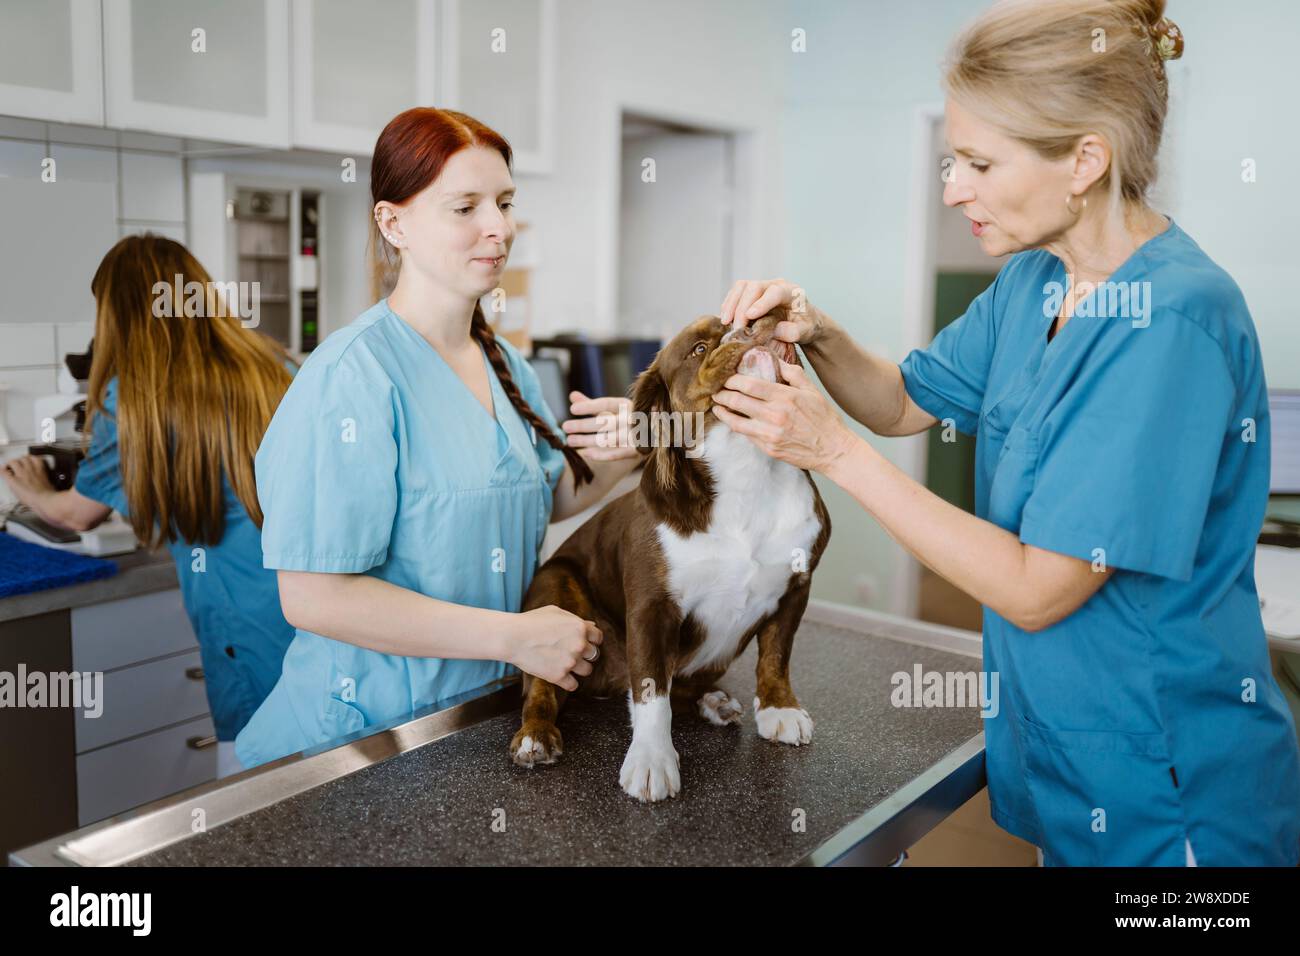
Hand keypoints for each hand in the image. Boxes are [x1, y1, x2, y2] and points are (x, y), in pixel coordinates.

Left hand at [1, 455, 55, 504]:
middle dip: (21, 460)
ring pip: (13, 461)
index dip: (31, 459)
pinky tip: (3, 471)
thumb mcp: (50, 486)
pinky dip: (2, 470)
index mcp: (40, 471)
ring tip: (10, 467)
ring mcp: (21, 475)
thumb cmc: (49, 496)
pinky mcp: (13, 481)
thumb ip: (45, 481)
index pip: (35, 459)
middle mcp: (30, 470)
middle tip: (19, 464)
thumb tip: (44, 481)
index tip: (29, 461)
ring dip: (12, 464)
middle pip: (24, 458)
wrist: (44, 501)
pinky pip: (4, 472)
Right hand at [508, 605, 603, 691]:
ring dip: (579, 668)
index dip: (592, 640)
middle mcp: (579, 645)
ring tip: (566, 664)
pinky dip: (569, 682)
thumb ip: (575, 619)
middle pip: (594, 654)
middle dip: (585, 654)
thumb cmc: (531, 621)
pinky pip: (573, 685)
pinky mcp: (559, 676)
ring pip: (587, 671)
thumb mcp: (555, 612)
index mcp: (580, 627)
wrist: (512, 637)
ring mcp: (570, 661)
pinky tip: (561, 676)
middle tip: (572, 652)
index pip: (598, 637)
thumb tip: (591, 625)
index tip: (584, 642)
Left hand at [562, 391, 637, 461]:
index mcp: (625, 405)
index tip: (572, 409)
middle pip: (604, 422)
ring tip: (569, 441)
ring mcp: (635, 435)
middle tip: (565, 427)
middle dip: (583, 425)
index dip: (589, 406)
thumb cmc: (624, 419)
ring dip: (588, 440)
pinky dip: (602, 455)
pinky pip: (618, 454)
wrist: (652, 435)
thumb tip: (572, 395)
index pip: (606, 404)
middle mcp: (631, 418)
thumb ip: (591, 404)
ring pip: (608, 439)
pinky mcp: (637, 451)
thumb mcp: (609, 410)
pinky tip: (586, 453)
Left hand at [711, 358, 857, 472]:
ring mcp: (770, 434)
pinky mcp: (769, 449)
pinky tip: (732, 421)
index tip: (726, 378)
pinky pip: (746, 435)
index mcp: (785, 397)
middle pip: (738, 401)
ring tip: (717, 406)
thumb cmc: (825, 419)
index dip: (733, 380)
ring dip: (723, 412)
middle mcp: (775, 415)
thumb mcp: (812, 390)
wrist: (833, 450)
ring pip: (736, 422)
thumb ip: (793, 372)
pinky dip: (736, 426)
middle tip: (716, 391)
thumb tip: (775, 359)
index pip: (750, 385)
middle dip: (722, 394)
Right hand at [719, 277, 823, 343]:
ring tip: (726, 322)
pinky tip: (726, 319)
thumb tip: (774, 330)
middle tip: (737, 328)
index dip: (761, 303)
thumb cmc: (806, 325)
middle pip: (753, 287)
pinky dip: (729, 305)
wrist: (803, 321)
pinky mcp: (751, 293)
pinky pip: (736, 293)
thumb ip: (793, 332)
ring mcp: (762, 287)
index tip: (749, 316)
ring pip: (741, 287)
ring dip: (731, 304)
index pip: (775, 292)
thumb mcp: (806, 332)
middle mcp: (776, 284)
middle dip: (741, 307)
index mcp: (792, 292)